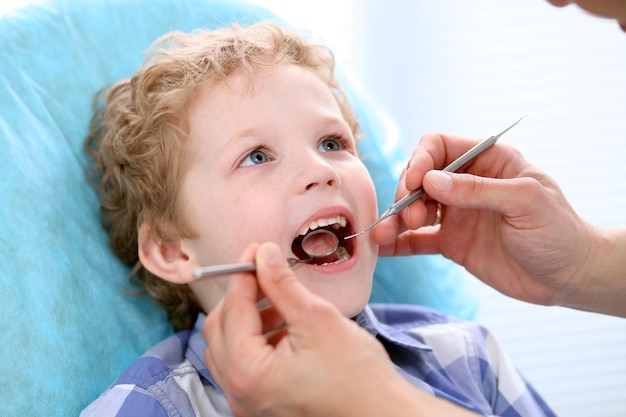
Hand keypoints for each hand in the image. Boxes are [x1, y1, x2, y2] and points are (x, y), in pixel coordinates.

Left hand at [202, 242, 479, 416]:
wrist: (381, 414)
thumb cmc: (357, 377)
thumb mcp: (318, 319)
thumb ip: (283, 285)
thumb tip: (264, 255)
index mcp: (248, 372)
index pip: (233, 309)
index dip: (244, 274)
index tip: (257, 251)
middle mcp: (239, 393)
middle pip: (219, 330)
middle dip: (241, 297)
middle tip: (265, 273)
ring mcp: (248, 403)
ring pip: (228, 348)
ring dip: (248, 319)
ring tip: (280, 301)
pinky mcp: (261, 406)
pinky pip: (244, 367)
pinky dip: (257, 341)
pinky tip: (284, 327)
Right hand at [373, 132, 598, 308]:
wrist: (568, 276)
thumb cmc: (558, 231)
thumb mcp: (525, 202)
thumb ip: (478, 190)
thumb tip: (431, 180)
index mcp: (487, 161)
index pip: (439, 146)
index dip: (421, 160)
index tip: (415, 184)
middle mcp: (467, 184)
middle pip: (420, 177)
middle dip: (407, 194)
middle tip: (412, 217)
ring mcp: (457, 214)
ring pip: (413, 208)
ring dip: (396, 219)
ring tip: (383, 235)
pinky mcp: (452, 243)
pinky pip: (418, 239)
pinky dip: (399, 243)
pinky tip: (383, 248)